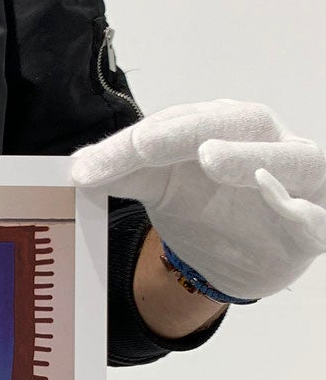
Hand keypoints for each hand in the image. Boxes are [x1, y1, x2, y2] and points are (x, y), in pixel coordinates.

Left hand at [70, 99, 325, 301]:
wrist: (244, 256)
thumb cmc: (208, 207)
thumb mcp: (161, 186)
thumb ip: (126, 173)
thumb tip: (78, 169)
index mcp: (224, 127)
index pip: (178, 124)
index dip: (131, 143)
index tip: (87, 168)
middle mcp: (266, 142)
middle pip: (237, 123)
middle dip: (191, 130)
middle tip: (146, 145)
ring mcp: (299, 179)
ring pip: (290, 159)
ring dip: (252, 156)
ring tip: (210, 158)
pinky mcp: (317, 221)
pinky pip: (317, 213)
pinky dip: (300, 209)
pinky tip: (284, 207)